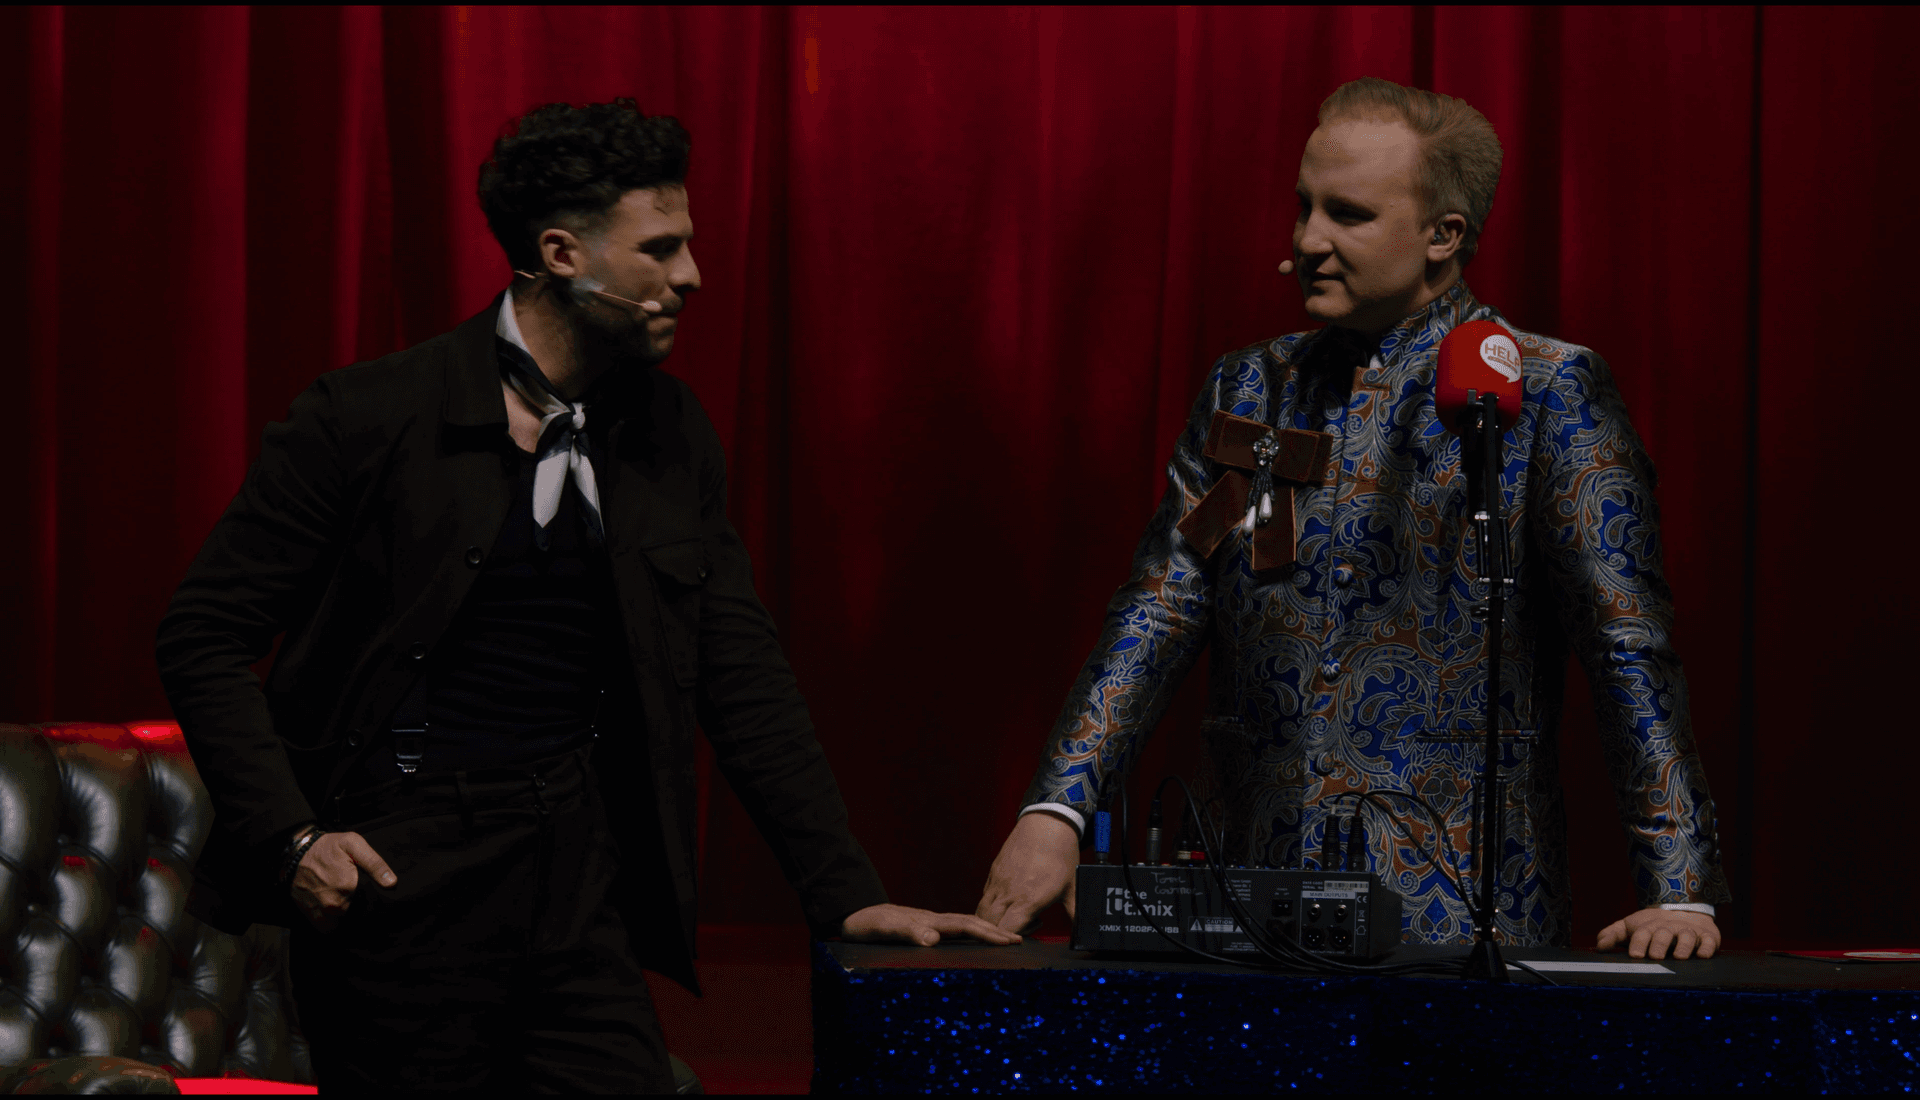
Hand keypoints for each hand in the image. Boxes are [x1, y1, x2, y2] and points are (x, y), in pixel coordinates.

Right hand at [289, 831, 395, 932]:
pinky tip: (340, 914)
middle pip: (359, 914)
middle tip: (362, 897)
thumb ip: (374, 863)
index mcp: (347, 886)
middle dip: (364, 908)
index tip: (377, 896)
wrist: (296, 855)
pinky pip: (330, 929)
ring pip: (345, 923)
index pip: (372, 903)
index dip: (376, 900)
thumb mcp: (353, 844)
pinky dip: (336, 925)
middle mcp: (334, 904)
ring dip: (350, 919)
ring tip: (353, 906)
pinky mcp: (313, 917)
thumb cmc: (327, 848)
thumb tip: (392, 883)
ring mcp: (322, 913)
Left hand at [840, 903, 1020, 946]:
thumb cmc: (864, 925)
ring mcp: (928, 924)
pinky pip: (953, 932)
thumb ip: (907, 931)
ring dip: (985, 932)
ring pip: (963, 926)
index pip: (965, 927)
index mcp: (929, 921)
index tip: (1011, 940)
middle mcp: (932, 921)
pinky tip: (972, 942)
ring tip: (1004, 939)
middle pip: (970, 923)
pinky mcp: (922, 930)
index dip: (989, 934)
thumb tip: (934, 939)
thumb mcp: (883, 929)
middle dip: (995, 931)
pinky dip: (970, 935)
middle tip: (1019, 940)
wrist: (850, 916)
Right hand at [974, 811, 1080, 933]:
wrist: (1048, 823)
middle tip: (1021, 928)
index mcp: (1029, 900)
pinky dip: (991, 906)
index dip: (1013, 941)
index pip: (1008, 932)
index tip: (1026, 940)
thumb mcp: (1073, 888)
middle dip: (1000, 935)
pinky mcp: (994, 873)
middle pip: (989, 926)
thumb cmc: (1061, 855)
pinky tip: (1009, 903)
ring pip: (982, 912)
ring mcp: (998, 882)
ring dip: (992, 922)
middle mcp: (1009, 893)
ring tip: (1014, 916)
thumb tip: (1084, 932)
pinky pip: (985, 896)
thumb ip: (1076, 913)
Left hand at [1596, 907, 1719, 959]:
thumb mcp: (1631, 927)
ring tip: (1679, 957)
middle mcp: (1668, 929)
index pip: (1642, 934)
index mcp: (1649, 928)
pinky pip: (1709, 941)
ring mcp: (1688, 932)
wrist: (1684, 911)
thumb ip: (1613, 935)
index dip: (1638, 943)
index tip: (1635, 955)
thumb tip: (1599, 946)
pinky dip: (1707, 947)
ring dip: (1683, 946)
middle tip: (1655, 956)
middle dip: (1659, 944)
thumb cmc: (1652, 926)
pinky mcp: (1707, 936)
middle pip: (1663, 935)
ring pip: (1687, 937)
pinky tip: (1703, 954)